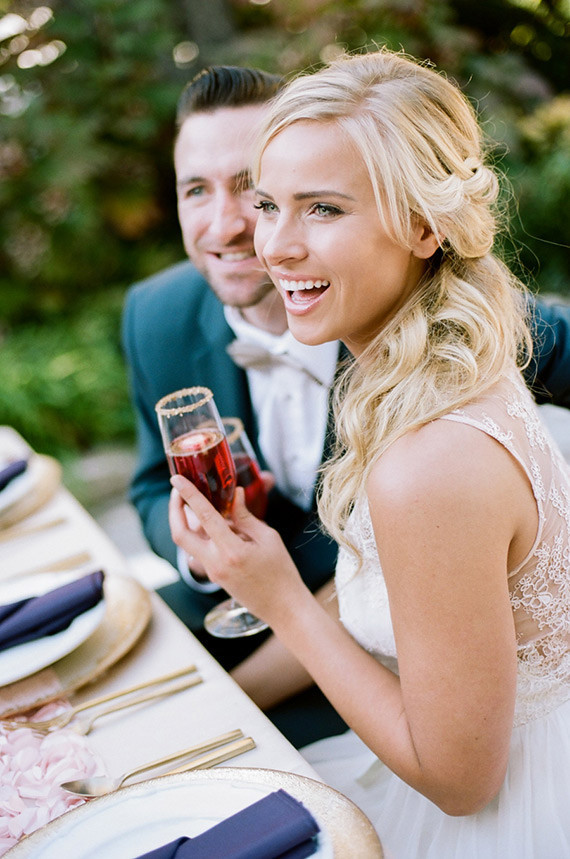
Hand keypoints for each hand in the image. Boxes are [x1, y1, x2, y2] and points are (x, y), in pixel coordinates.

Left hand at [169, 475, 306, 624]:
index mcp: (231, 551)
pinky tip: (221, 524)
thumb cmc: (281, 572)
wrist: (282, 608)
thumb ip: (246, 517)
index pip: (204, 517)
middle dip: (174, 510)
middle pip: (180, 534)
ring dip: (188, 521)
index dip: (189, 495)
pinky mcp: (214, 575)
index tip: (177, 478)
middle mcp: (216, 563)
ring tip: (204, 503)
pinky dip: (203, 533)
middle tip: (178, 490)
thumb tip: (235, 495)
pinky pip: (201, 549)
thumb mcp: (268, 538)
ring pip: (188, 542)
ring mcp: (212, 571)